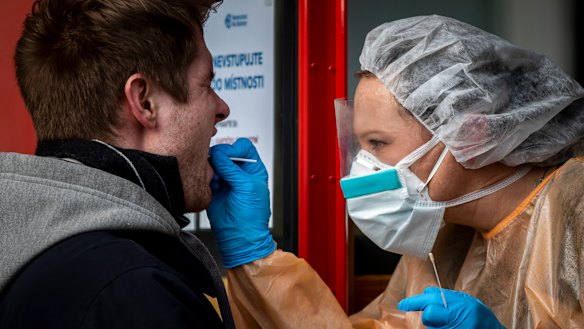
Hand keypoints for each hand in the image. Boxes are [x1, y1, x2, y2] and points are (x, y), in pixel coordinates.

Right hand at [207, 138, 275, 267]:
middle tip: (216, 165)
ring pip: (214, 163)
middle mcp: (239, 173)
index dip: (234, 149)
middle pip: (226, 152)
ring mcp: (226, 180)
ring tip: (214, 177)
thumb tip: (218, 154)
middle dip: (220, 157)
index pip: (244, 147)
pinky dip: (205, 176)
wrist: (239, 237)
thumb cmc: (252, 216)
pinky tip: (210, 184)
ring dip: (211, 167)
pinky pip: (206, 175)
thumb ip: (233, 169)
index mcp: (254, 169)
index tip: (228, 156)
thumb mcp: (247, 187)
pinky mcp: (214, 188)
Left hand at [398, 287, 504, 328]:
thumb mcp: (466, 302)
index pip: (431, 304)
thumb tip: (426, 291)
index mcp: (460, 308)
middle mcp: (456, 321)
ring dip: (436, 325)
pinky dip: (439, 328)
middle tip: (442, 315)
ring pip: (431, 327)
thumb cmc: (481, 317)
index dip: (415, 302)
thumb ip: (447, 297)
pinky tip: (453, 326)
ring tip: (454, 323)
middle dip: (430, 315)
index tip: (403, 304)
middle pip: (428, 316)